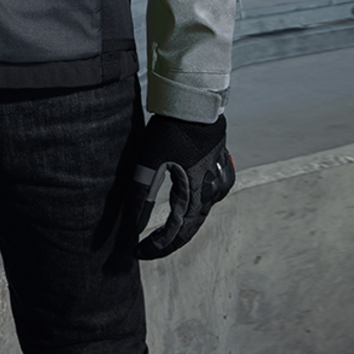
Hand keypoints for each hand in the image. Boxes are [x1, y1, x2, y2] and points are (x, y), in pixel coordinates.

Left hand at [129, 114, 234, 259]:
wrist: (195, 101)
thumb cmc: (171, 130)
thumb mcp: (149, 162)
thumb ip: (141, 196)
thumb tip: (131, 227)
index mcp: (196, 194)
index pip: (175, 233)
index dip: (156, 247)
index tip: (137, 253)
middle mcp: (213, 192)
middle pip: (190, 227)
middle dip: (168, 240)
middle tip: (146, 247)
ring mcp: (222, 179)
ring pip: (202, 211)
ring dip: (183, 224)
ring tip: (163, 231)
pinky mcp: (222, 166)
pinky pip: (211, 195)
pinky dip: (196, 206)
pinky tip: (188, 204)